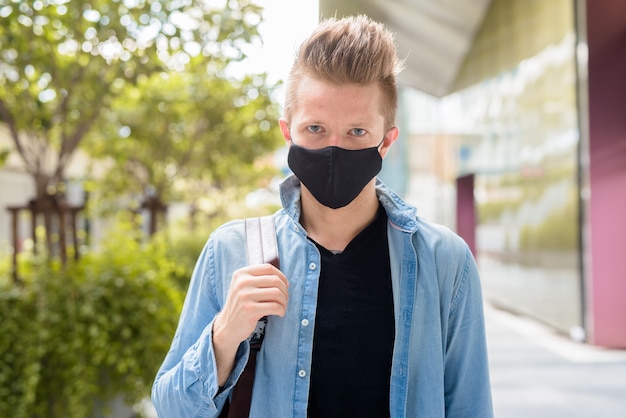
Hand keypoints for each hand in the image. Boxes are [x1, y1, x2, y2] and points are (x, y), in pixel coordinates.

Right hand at [213, 263, 288, 384]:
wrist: (227, 326)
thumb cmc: (241, 306)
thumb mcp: (243, 287)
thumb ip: (259, 279)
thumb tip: (283, 279)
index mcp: (241, 274)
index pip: (268, 268)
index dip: (281, 276)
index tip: (285, 285)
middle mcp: (242, 283)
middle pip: (275, 280)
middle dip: (285, 290)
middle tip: (285, 299)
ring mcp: (245, 296)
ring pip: (277, 293)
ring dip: (284, 301)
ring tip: (282, 307)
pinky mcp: (250, 310)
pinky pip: (275, 306)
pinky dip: (281, 310)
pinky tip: (280, 313)